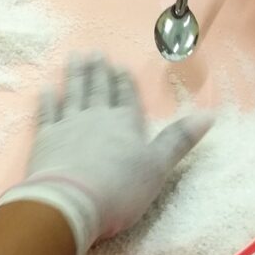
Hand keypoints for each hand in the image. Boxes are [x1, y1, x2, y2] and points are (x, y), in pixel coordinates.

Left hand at [0, 54, 210, 254]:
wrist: (71, 202)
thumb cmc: (120, 188)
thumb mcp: (158, 167)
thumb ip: (179, 140)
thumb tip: (210, 115)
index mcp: (126, 124)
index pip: (127, 98)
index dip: (124, 82)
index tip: (120, 65)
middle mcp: (97, 118)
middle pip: (99, 90)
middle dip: (99, 71)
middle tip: (94, 52)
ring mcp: (68, 125)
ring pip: (73, 94)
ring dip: (75, 75)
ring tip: (75, 58)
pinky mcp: (45, 139)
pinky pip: (47, 113)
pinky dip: (47, 100)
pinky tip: (47, 88)